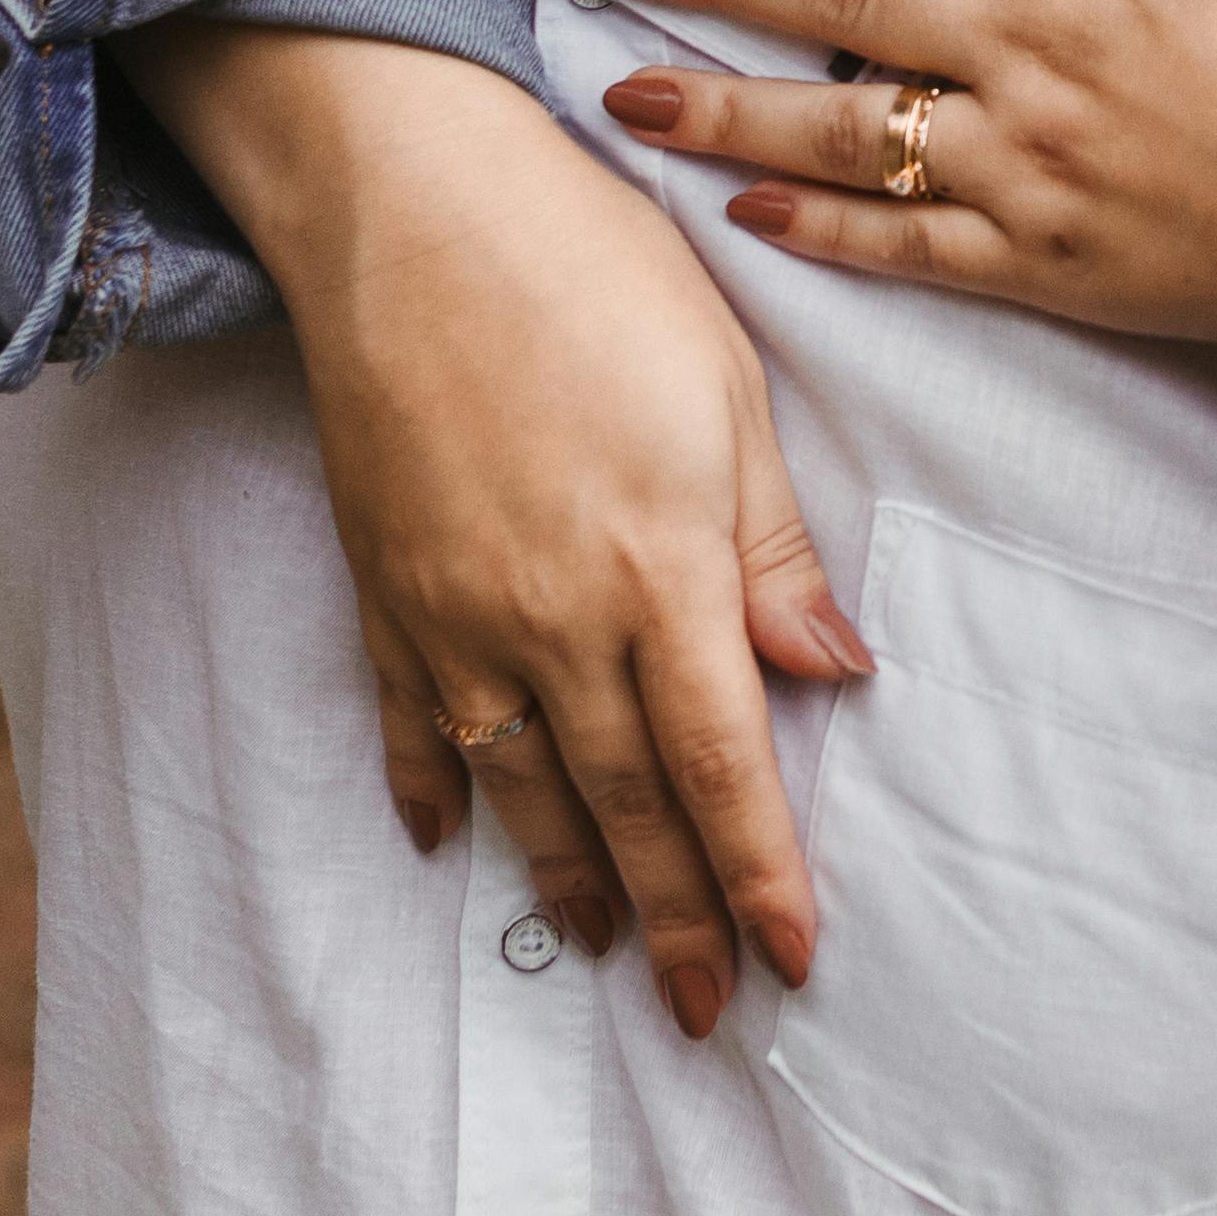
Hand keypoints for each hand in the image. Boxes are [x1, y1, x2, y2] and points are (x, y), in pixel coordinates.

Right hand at [126, 24, 869, 1040]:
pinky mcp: (384, 580)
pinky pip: (413, 717)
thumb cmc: (592, 269)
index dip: (757, 872)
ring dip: (565, 879)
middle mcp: (551, 618)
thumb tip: (832, 670)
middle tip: (710, 1012)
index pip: (723, 762)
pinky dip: (432, 786)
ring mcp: (455, 609)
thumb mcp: (726, 391)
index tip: (791, 955)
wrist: (406, 203)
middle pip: (625, 803)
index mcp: (657, 570)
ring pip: (518, 785)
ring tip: (605, 948)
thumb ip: (772, 549)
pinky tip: (445, 840)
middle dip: (674, 919)